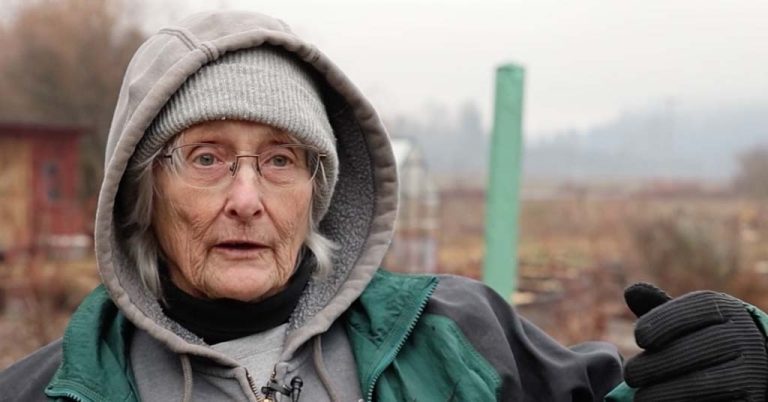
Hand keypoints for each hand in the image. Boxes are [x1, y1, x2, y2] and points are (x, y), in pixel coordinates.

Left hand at [624, 282, 767, 401]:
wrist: (752, 367)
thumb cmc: (705, 339)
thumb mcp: (688, 320)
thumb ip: (660, 309)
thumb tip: (631, 291)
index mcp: (727, 310)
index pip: (699, 307)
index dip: (665, 321)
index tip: (639, 337)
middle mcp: (744, 337)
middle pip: (700, 347)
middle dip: (659, 362)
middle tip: (630, 375)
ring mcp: (752, 371)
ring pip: (707, 383)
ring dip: (668, 392)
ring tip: (640, 398)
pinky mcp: (751, 399)